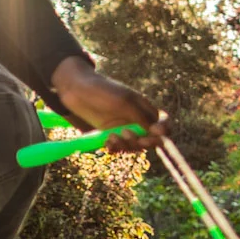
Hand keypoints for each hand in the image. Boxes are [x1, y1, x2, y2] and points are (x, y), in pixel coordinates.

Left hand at [52, 56, 167, 153]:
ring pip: (134, 146)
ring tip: (111, 136)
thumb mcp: (124, 102)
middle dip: (142, 141)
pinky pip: (119, 148)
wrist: (76, 90)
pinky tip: (106, 141)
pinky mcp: (110, 135)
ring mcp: (123, 128)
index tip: (154, 132)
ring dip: (126, 145)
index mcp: (145, 109)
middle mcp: (136, 120)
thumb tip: (157, 132)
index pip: (163, 125)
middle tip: (126, 134)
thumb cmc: (102, 91)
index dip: (162, 132)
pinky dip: (115, 147)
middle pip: (150, 140)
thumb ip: (141, 116)